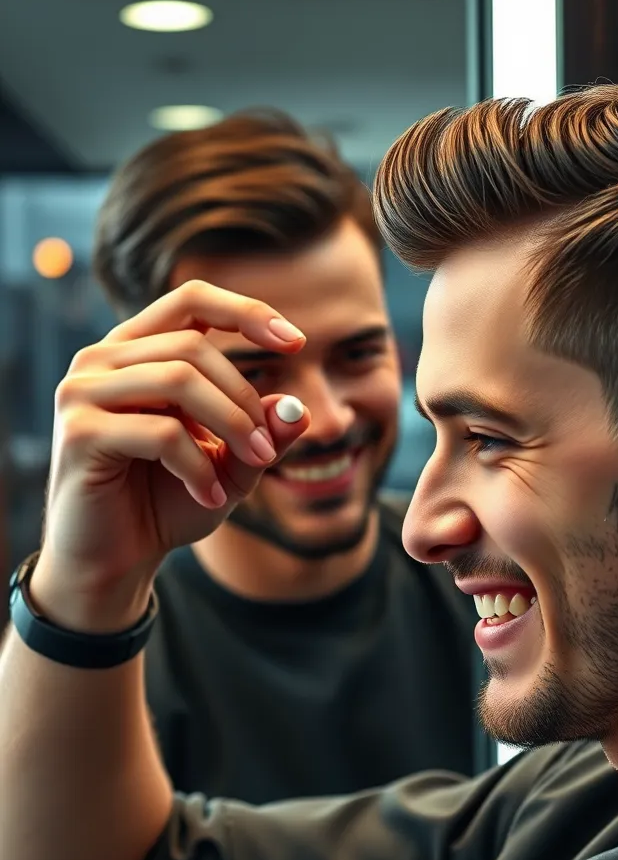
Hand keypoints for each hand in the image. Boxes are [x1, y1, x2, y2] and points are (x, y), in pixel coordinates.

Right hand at [31, 280, 311, 628]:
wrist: (117, 559)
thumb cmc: (170, 502)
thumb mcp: (233, 466)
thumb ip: (265, 433)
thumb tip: (298, 407)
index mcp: (138, 351)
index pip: (192, 300)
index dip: (247, 312)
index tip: (297, 343)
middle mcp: (103, 360)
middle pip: (194, 347)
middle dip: (245, 399)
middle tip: (267, 449)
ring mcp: (82, 391)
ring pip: (178, 379)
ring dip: (230, 425)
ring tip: (252, 464)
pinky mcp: (78, 432)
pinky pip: (161, 431)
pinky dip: (198, 465)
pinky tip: (209, 496)